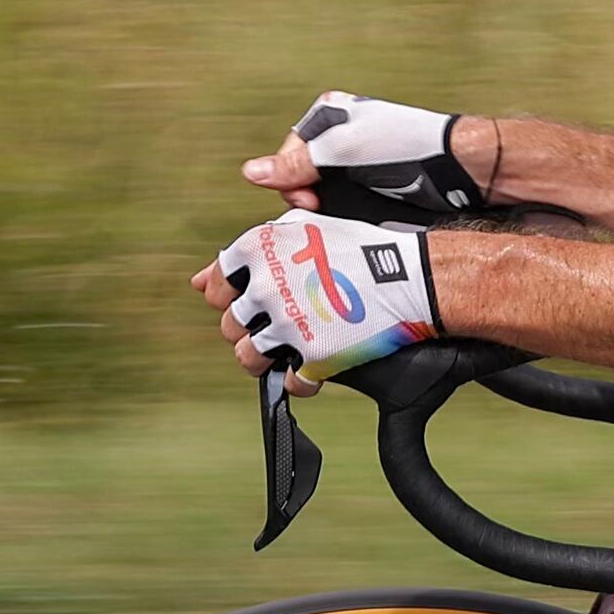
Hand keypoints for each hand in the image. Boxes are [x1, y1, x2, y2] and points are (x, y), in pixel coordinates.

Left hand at [201, 212, 443, 378]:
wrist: (414, 277)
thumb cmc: (360, 248)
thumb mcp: (301, 232)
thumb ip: (248, 255)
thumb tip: (199, 282)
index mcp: (257, 250)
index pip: (216, 285)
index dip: (235, 294)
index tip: (258, 297)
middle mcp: (265, 287)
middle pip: (230, 324)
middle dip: (253, 326)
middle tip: (285, 320)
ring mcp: (287, 324)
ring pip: (248, 357)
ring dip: (269, 356)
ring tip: (294, 346)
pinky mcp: (314, 355)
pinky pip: (291, 381)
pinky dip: (304, 378)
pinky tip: (320, 361)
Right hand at [243, 92, 487, 220]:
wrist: (458, 167)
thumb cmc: (406, 146)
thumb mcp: (345, 151)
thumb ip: (298, 163)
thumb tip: (250, 173)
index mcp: (330, 115)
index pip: (289, 154)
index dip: (292, 178)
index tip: (308, 199)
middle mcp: (340, 138)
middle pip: (300, 177)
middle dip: (304, 196)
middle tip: (318, 209)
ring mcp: (355, 165)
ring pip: (318, 195)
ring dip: (319, 211)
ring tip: (330, 220)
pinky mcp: (371, 187)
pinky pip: (341, 204)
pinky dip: (337, 216)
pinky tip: (342, 226)